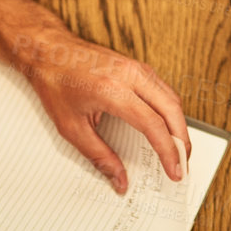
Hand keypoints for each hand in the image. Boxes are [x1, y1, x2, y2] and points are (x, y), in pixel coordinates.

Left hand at [13, 28, 189, 193]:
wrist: (48, 51)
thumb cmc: (55, 83)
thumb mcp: (71, 127)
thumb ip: (99, 156)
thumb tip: (119, 179)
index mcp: (113, 91)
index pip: (153, 125)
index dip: (168, 152)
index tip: (174, 171)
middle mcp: (130, 75)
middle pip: (172, 110)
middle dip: (182, 141)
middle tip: (182, 165)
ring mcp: (136, 67)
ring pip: (172, 98)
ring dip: (179, 125)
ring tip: (177, 150)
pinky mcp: (137, 66)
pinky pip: (164, 89)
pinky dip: (171, 111)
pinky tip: (167, 126)